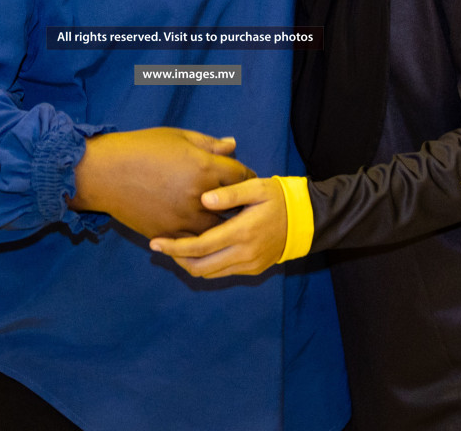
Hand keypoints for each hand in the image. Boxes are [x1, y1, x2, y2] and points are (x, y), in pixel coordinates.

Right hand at [69, 127, 255, 238]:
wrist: (104, 173)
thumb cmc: (142, 148)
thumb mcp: (178, 137)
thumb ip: (209, 144)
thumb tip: (234, 145)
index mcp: (205, 167)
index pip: (242, 175)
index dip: (247, 176)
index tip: (246, 180)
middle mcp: (199, 196)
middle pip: (236, 207)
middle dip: (241, 204)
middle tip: (244, 204)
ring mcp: (184, 219)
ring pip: (218, 230)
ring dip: (223, 226)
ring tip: (226, 222)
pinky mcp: (169, 234)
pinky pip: (194, 244)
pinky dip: (201, 240)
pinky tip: (202, 234)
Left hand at [147, 177, 286, 277]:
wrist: (306, 220)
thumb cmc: (278, 198)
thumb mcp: (256, 188)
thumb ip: (230, 194)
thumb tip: (203, 199)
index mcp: (242, 232)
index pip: (200, 246)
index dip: (174, 247)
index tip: (155, 243)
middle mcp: (244, 253)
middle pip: (199, 266)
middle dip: (176, 258)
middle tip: (159, 246)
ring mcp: (249, 264)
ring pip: (209, 273)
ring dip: (189, 263)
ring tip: (175, 248)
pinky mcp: (253, 269)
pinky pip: (221, 273)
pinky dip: (205, 265)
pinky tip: (197, 251)